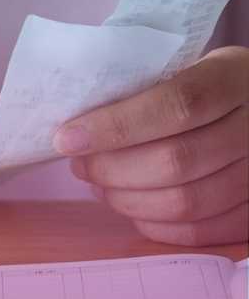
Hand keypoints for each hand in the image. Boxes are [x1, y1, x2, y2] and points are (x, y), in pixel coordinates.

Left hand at [52, 46, 248, 245]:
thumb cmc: (200, 84)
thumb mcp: (182, 67)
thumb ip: (141, 90)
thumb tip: (76, 129)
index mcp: (233, 77)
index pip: (175, 105)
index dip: (114, 127)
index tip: (67, 139)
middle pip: (175, 161)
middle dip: (110, 169)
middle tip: (79, 165)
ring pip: (185, 202)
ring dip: (127, 200)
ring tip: (100, 185)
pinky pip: (201, 231)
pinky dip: (155, 224)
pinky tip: (132, 207)